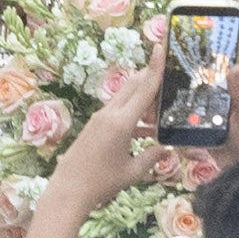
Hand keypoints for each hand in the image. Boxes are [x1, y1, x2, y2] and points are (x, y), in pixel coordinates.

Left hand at [67, 38, 164, 208]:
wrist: (69, 189)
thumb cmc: (102, 183)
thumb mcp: (133, 172)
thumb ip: (152, 156)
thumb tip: (166, 148)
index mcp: (121, 122)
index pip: (143, 89)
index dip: (155, 68)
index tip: (160, 48)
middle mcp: (109, 114)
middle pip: (133, 86)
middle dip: (151, 80)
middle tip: (170, 85)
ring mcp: (99, 118)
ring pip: (125, 97)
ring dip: (142, 100)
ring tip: (159, 116)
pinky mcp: (94, 125)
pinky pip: (117, 110)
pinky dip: (132, 113)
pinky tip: (145, 130)